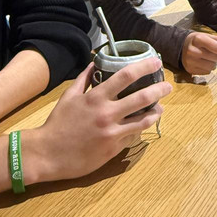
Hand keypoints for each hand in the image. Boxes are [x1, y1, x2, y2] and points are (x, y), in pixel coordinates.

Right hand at [25, 58, 171, 183]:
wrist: (48, 154)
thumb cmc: (58, 123)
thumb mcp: (69, 96)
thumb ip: (84, 78)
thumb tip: (96, 62)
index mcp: (96, 97)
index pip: (126, 76)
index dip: (144, 67)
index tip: (156, 62)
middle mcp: (107, 113)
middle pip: (141, 98)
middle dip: (159, 90)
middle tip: (168, 86)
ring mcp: (112, 132)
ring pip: (143, 120)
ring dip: (155, 112)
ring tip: (160, 107)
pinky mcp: (113, 149)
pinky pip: (132, 135)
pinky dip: (140, 128)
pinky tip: (144, 124)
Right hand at [181, 32, 216, 74]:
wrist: (181, 46)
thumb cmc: (197, 40)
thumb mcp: (207, 36)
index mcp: (198, 39)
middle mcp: (193, 51)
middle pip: (216, 58)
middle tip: (214, 52)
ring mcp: (191, 61)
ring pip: (213, 67)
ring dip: (214, 62)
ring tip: (208, 57)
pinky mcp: (190, 69)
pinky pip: (207, 72)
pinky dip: (208, 68)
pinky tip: (203, 62)